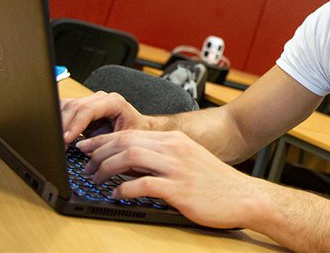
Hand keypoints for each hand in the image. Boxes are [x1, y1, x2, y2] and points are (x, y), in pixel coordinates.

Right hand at [61, 91, 151, 143]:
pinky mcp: (81, 107)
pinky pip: (64, 109)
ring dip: (58, 124)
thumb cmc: (135, 132)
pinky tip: (54, 134)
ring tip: (55, 142)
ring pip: (66, 106)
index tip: (66, 139)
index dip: (75, 124)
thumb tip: (87, 149)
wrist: (138, 128)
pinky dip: (57, 121)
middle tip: (57, 145)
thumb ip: (107, 141)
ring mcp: (89, 100)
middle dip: (63, 126)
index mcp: (114, 102)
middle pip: (74, 107)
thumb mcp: (124, 139)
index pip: (88, 109)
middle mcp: (100, 98)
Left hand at [76, 130, 258, 228]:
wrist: (244, 196)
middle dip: (99, 152)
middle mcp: (174, 148)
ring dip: (106, 168)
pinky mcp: (179, 189)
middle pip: (126, 142)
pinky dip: (123, 189)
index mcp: (175, 140)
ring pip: (130, 158)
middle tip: (85, 164)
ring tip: (95, 180)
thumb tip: (132, 164)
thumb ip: (163, 158)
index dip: (104, 140)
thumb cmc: (216, 183)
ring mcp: (177, 167)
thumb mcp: (189, 160)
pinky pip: (142, 185)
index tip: (88, 147)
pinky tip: (116, 195)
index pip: (131, 133)